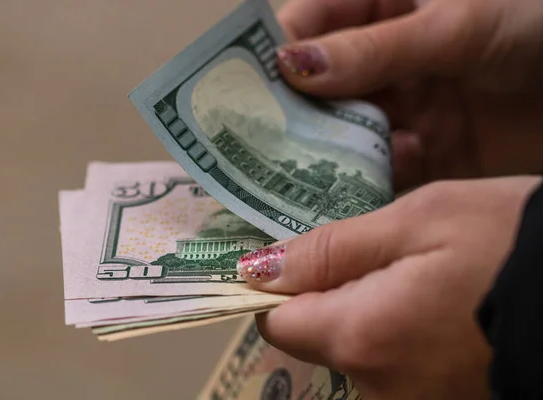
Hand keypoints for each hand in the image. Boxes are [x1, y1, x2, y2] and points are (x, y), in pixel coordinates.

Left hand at [236, 176, 541, 398]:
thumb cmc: (510, 242)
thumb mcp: (418, 220)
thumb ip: (331, 249)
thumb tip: (260, 269)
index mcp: (363, 338)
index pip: (278, 323)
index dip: (280, 287)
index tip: (302, 255)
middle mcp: (380, 388)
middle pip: (319, 336)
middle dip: (335, 290)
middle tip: (381, 248)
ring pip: (359, 348)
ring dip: (372, 307)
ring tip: (420, 271)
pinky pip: (395, 362)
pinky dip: (402, 330)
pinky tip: (440, 302)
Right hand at [275, 0, 542, 189]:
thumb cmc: (536, 21)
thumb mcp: (454, 22)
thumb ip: (374, 48)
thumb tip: (291, 65)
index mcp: (380, 6)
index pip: (305, 26)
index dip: (268, 56)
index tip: (237, 93)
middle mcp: (380, 59)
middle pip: (315, 89)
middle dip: (287, 117)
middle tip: (252, 149)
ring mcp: (401, 107)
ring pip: (342, 133)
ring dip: (322, 155)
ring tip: (289, 179)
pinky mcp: (424, 150)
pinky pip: (380, 168)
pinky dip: (367, 178)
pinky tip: (361, 184)